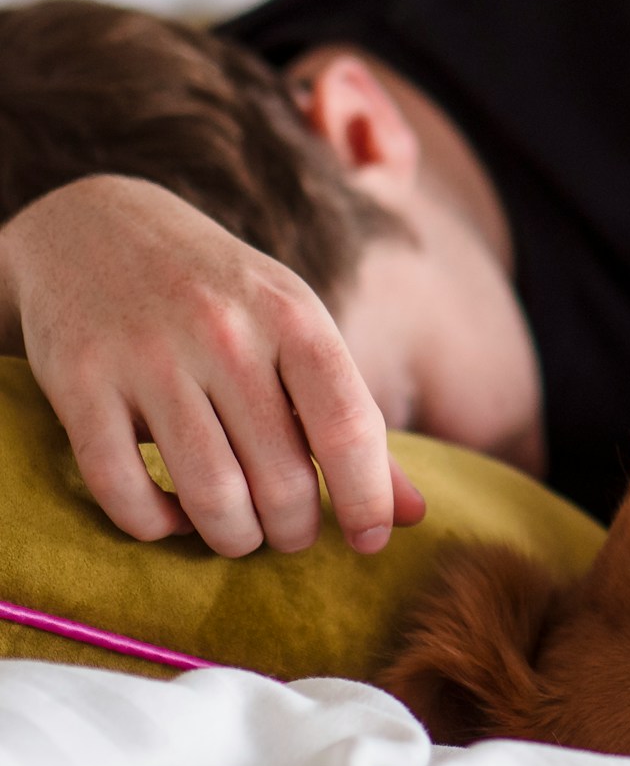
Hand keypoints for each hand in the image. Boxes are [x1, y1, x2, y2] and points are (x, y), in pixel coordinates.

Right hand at [0, 176, 426, 555]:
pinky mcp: (78, 382)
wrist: (97, 224)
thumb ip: (353, 420)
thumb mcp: (298, 331)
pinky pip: (122, 489)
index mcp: (294, 318)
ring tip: (240, 533)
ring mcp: (147, 357)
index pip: (349, 427)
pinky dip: (153, 524)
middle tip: (291, 534)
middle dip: (295, 531)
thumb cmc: (224, 296)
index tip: (369, 540)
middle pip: (282, 479)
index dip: (367, 500)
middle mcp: (224, 334)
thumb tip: (414, 516)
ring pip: (209, 495)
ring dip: (232, 538)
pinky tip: (171, 515)